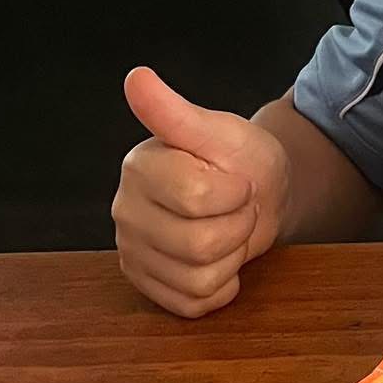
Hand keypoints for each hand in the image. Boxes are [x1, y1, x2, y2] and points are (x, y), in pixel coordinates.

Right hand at [112, 68, 289, 316]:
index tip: (233, 178)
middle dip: (237, 227)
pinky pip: (194, 304)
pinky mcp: (149, 285)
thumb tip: (137, 78)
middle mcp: (126, 211)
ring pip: (198, 278)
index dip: (233, 191)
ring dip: (232, 257)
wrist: (256, 196)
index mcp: (140, 167)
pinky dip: (221, 286)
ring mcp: (134, 251)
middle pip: (199, 245)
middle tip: (236, 208)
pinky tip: (221, 260)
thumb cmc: (240, 160)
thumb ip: (177, 113)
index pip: (197, 197)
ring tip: (227, 230)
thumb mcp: (220, 131)